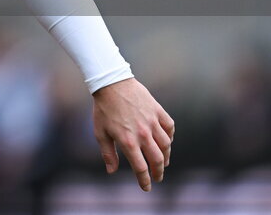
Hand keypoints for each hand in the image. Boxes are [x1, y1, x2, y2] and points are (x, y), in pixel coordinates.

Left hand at [92, 77, 173, 191]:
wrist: (111, 83)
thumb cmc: (103, 109)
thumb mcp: (100, 133)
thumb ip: (107, 153)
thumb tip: (111, 171)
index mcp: (128, 142)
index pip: (141, 168)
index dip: (145, 181)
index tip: (146, 187)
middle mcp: (143, 134)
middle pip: (157, 160)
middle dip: (158, 172)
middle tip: (157, 177)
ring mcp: (152, 122)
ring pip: (166, 145)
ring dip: (166, 156)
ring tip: (163, 162)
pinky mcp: (157, 110)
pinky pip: (169, 127)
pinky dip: (170, 136)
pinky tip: (167, 140)